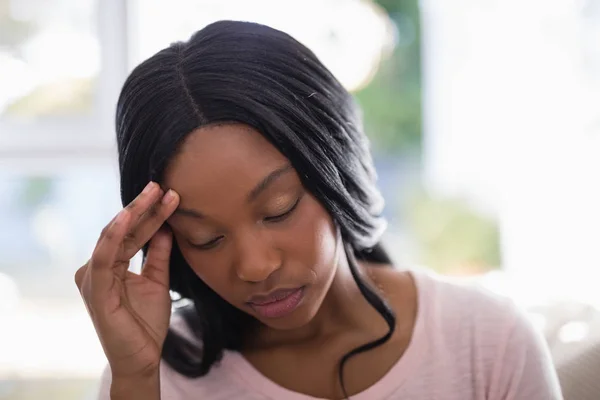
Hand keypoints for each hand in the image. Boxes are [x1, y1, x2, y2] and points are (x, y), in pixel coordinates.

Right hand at [75, 182, 179, 378]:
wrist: (143, 357)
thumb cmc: (146, 322)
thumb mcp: (158, 280)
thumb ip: (159, 254)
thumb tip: (166, 226)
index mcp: (112, 264)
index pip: (133, 233)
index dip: (152, 214)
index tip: (172, 196)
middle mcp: (99, 267)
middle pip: (124, 229)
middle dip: (144, 206)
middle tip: (162, 185)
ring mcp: (94, 277)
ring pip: (115, 235)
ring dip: (135, 212)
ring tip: (154, 192)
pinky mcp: (96, 288)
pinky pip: (105, 256)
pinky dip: (116, 234)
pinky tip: (129, 215)